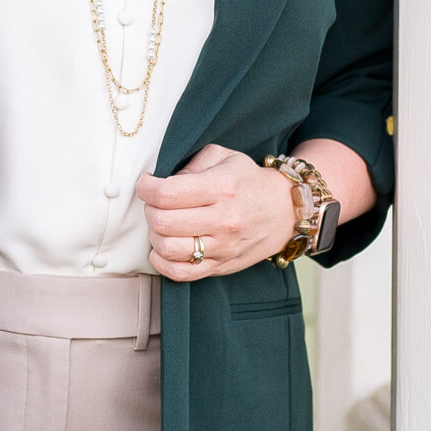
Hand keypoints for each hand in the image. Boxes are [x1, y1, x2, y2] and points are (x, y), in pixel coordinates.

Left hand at [136, 143, 297, 281]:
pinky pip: (181, 273)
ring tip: (161, 223)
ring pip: (168, 249)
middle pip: (163, 222)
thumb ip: (190, 164)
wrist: (284, 212)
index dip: (146, 188)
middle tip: (155, 202)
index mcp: (222, 188)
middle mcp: (223, 220)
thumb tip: (161, 182)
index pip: (167, 193)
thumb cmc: (248, 181)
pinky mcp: (221, 266)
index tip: (146, 184)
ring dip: (154, 235)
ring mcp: (223, 247)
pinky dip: (162, 262)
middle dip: (149, 209)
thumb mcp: (223, 157)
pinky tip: (162, 248)